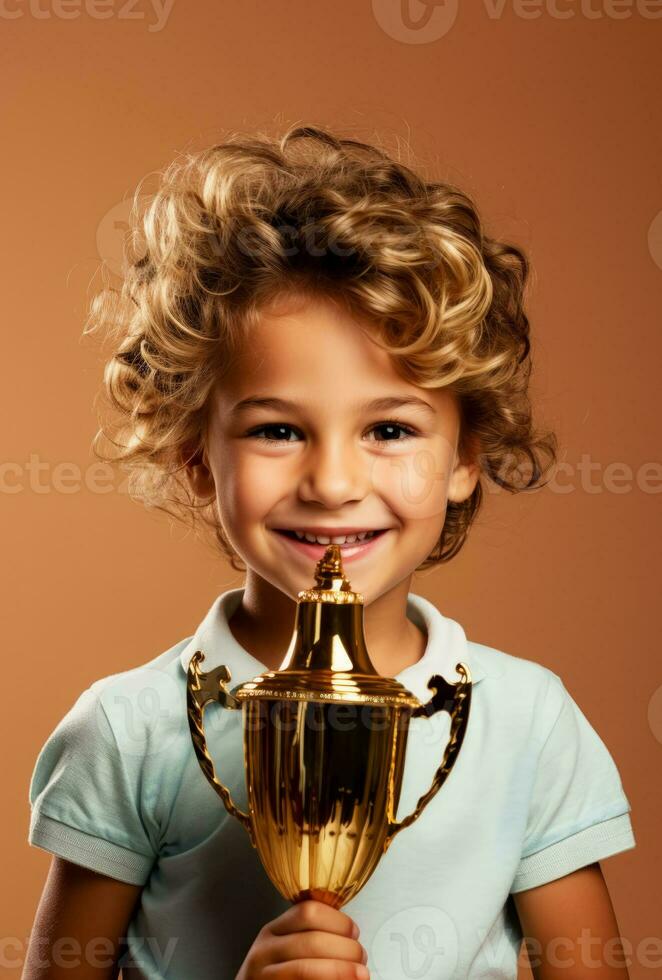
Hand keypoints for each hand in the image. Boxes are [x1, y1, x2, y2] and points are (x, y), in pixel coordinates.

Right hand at [236, 899, 368, 978]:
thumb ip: (309, 938)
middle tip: (361, 958)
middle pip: (312, 939)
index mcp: (273, 931)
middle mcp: (264, 951)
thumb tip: (352, 938)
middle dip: (346, 949)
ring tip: (360, 974)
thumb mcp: (285, 950)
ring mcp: (264, 975)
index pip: (307, 911)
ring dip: (341, 970)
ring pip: (306, 968)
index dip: (338, 920)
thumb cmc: (278, 976)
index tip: (354, 932)